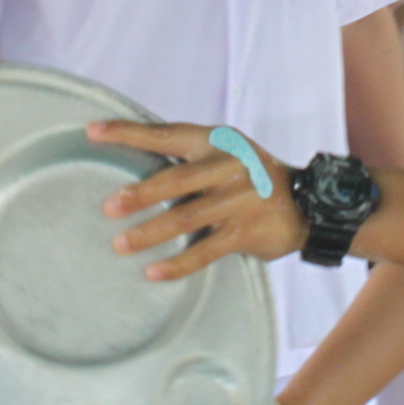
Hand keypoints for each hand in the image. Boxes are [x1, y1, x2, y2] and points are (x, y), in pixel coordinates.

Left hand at [91, 121, 307, 280]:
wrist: (309, 204)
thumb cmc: (252, 177)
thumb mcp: (227, 154)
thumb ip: (189, 157)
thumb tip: (133, 162)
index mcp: (217, 142)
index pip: (167, 134)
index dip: (129, 133)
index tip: (94, 132)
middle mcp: (229, 167)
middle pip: (177, 179)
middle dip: (141, 194)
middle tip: (109, 206)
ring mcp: (239, 200)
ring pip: (187, 218)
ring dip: (151, 233)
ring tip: (121, 244)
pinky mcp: (246, 232)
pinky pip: (205, 251)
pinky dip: (178, 264)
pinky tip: (153, 272)